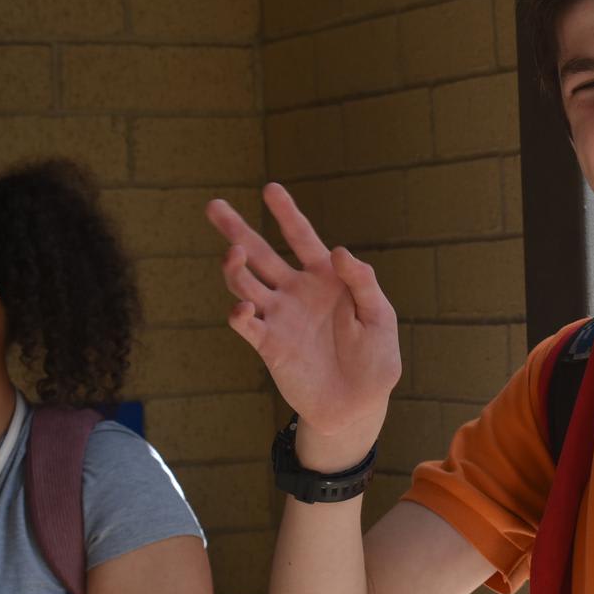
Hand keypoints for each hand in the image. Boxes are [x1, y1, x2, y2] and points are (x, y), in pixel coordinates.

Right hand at [206, 184, 399, 450]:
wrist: (358, 405)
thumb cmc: (375, 359)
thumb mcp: (379, 317)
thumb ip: (363, 283)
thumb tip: (340, 251)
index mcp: (327, 278)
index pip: (302, 238)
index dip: (286, 214)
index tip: (270, 189)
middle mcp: (297, 292)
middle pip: (261, 254)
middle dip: (237, 231)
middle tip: (213, 206)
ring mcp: (280, 317)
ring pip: (246, 284)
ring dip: (235, 268)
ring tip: (235, 253)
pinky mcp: (269, 345)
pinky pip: (246, 324)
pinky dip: (239, 314)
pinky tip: (244, 307)